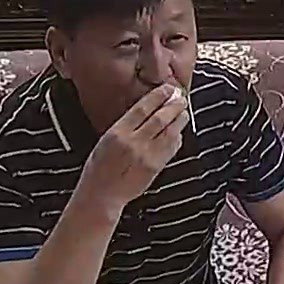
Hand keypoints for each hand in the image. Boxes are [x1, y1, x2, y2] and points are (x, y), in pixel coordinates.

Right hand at [79, 84, 188, 212]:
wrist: (101, 195)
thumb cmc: (99, 168)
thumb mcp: (106, 140)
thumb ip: (125, 126)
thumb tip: (147, 112)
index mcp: (117, 132)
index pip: (142, 108)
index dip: (158, 96)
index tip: (168, 88)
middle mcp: (133, 142)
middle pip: (160, 118)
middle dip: (173, 105)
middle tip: (181, 97)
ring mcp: (146, 155)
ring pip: (169, 132)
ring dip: (179, 120)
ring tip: (184, 111)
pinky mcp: (155, 167)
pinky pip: (171, 148)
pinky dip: (177, 138)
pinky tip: (178, 132)